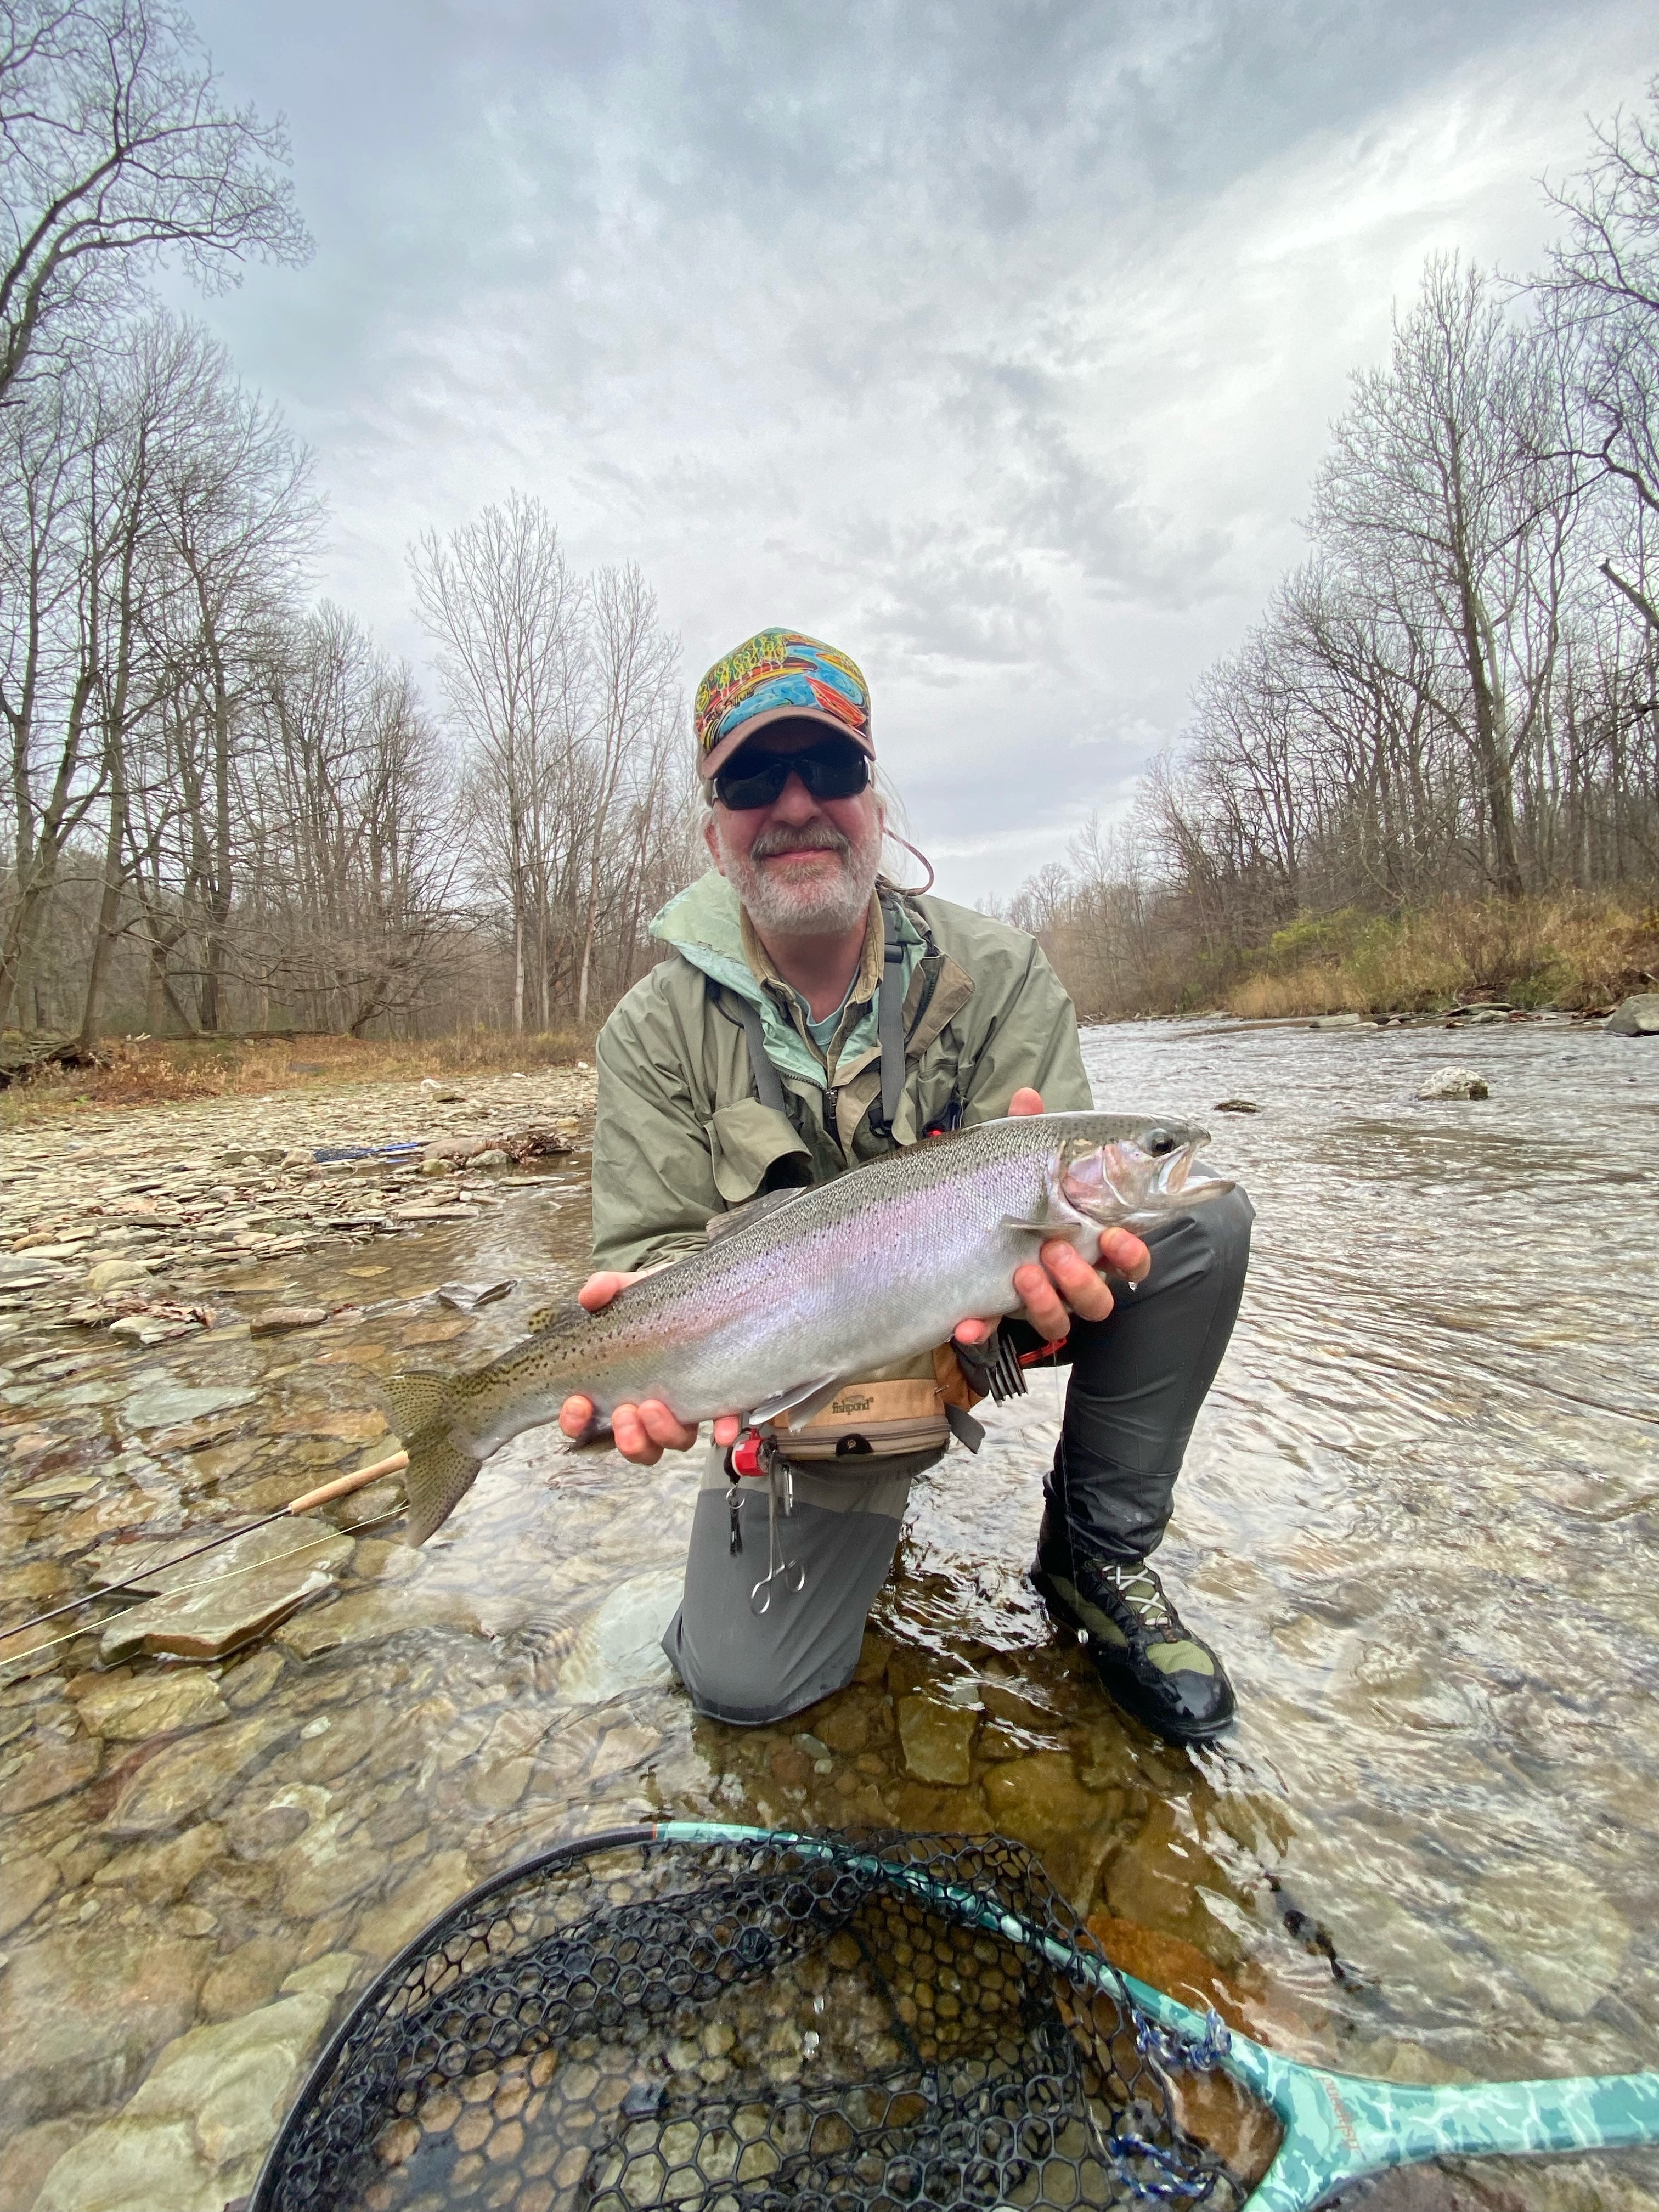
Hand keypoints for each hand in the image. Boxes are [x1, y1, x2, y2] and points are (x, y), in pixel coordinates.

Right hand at [558, 1270, 742, 1466]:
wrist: (699, 1288)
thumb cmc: (655, 1300)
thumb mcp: (628, 1289)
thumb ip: (606, 1288)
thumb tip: (588, 1297)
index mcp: (617, 1388)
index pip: (587, 1422)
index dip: (576, 1423)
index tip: (578, 1404)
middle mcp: (648, 1408)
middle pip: (635, 1444)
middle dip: (627, 1437)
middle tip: (625, 1412)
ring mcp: (683, 1408)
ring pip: (672, 1440)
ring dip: (662, 1434)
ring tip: (655, 1408)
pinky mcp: (718, 1399)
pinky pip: (722, 1425)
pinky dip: (722, 1431)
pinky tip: (722, 1430)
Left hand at [953, 1087, 1150, 1349]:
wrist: (959, 1229)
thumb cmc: (1012, 1195)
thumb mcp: (1019, 1164)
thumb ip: (1030, 1136)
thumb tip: (1027, 1097)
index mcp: (1087, 1243)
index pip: (1128, 1258)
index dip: (1130, 1254)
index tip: (1116, 1236)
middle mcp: (1069, 1278)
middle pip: (1098, 1299)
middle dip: (1083, 1279)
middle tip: (1057, 1249)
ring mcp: (1036, 1300)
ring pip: (1059, 1319)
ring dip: (1046, 1300)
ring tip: (1024, 1273)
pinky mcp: (998, 1315)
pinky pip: (996, 1333)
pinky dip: (983, 1330)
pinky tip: (967, 1323)